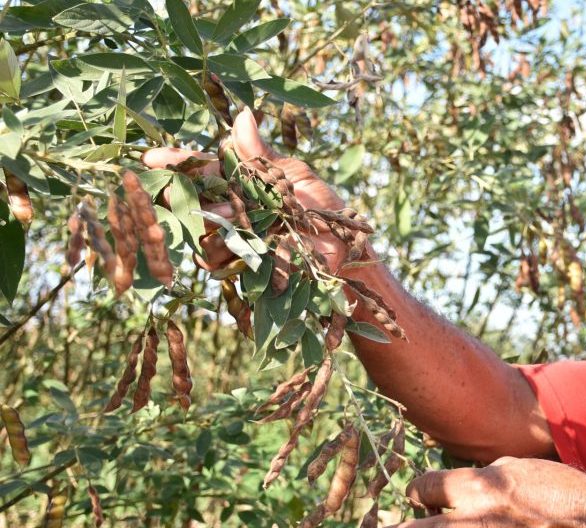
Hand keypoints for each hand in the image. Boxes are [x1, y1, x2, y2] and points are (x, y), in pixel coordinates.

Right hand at [142, 108, 355, 271]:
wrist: (345, 251)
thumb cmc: (322, 208)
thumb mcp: (292, 176)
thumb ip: (260, 154)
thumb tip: (243, 115)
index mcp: (238, 180)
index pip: (199, 168)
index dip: (175, 163)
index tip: (152, 159)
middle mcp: (228, 208)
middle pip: (187, 200)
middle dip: (184, 194)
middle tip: (183, 191)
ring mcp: (230, 238)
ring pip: (197, 231)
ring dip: (210, 223)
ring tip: (233, 217)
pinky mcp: (238, 265)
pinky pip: (212, 260)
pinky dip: (222, 250)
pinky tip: (241, 243)